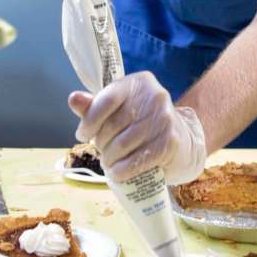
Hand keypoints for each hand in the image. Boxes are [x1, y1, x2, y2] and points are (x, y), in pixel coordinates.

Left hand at [68, 72, 206, 183]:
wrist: (182, 141)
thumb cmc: (144, 124)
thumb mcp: (121, 109)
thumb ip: (96, 106)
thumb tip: (73, 99)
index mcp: (139, 83)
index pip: (107, 99)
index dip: (90, 120)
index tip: (83, 134)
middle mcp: (155, 96)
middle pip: (113, 125)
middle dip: (101, 143)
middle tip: (103, 152)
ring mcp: (164, 120)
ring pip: (122, 145)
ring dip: (109, 160)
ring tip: (109, 163)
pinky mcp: (169, 143)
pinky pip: (136, 161)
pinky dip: (121, 171)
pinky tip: (117, 173)